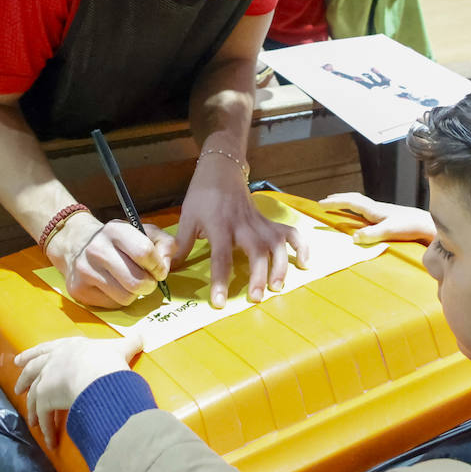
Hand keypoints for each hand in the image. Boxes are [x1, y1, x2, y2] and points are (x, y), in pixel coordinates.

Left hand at [13, 331, 143, 431]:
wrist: (97, 373)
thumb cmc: (107, 359)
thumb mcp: (120, 348)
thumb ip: (130, 343)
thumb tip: (144, 334)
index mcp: (69, 347)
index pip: (47, 348)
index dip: (34, 353)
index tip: (22, 358)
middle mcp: (54, 360)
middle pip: (33, 369)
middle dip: (24, 378)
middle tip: (18, 386)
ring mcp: (47, 379)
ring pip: (34, 394)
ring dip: (31, 408)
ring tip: (30, 419)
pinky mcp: (46, 398)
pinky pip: (43, 416)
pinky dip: (46, 428)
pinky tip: (49, 439)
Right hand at [46, 214, 173, 308]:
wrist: (77, 244)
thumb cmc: (118, 241)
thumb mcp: (143, 232)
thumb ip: (164, 244)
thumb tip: (165, 267)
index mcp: (115, 230)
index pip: (144, 252)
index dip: (158, 266)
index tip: (159, 270)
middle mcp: (97, 249)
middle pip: (136, 281)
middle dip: (149, 285)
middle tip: (148, 281)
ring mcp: (85, 270)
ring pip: (126, 297)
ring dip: (134, 294)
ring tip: (130, 282)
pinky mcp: (79, 289)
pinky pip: (112, 305)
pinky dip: (119, 299)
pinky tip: (114, 286)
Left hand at [172, 155, 309, 307]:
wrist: (221, 169)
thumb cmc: (202, 195)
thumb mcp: (187, 218)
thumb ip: (181, 245)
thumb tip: (167, 268)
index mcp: (220, 227)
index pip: (221, 258)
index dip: (220, 281)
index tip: (220, 302)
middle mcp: (243, 226)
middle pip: (255, 252)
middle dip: (258, 275)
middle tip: (256, 298)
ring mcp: (259, 223)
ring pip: (276, 244)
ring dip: (280, 266)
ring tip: (277, 287)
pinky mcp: (269, 221)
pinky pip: (290, 233)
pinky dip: (301, 247)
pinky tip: (303, 264)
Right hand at [318, 192, 434, 243]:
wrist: (428, 225)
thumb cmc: (410, 226)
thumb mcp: (389, 231)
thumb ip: (371, 234)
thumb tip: (353, 237)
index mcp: (373, 209)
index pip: (350, 202)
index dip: (334, 202)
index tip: (320, 203)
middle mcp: (377, 208)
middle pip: (354, 199)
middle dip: (338, 199)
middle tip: (325, 201)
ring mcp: (383, 211)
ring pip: (360, 203)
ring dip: (348, 202)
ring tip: (339, 205)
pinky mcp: (389, 217)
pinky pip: (367, 209)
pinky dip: (358, 209)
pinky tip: (361, 217)